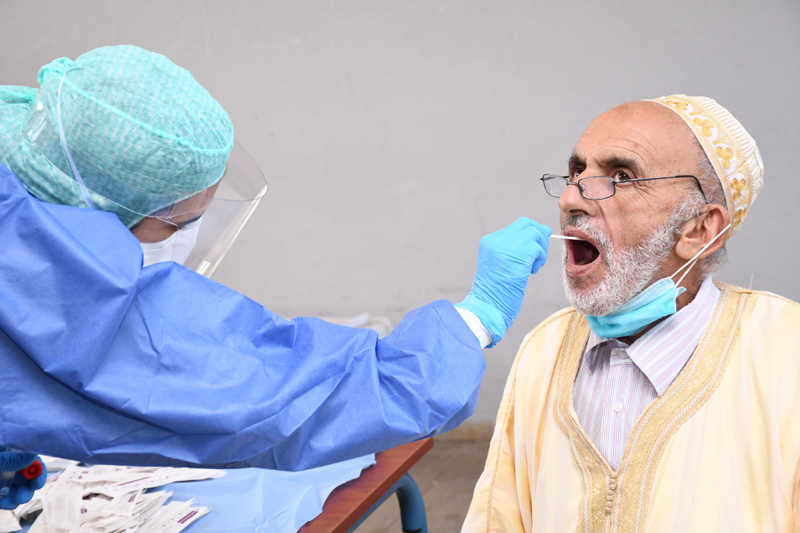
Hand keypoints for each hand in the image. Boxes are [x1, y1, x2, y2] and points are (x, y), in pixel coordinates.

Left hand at [0, 448, 46, 510]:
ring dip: (18, 497)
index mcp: (10, 450)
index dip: (38, 470)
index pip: (32, 457)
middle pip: (28, 474)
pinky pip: (10, 496)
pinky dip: (8, 501)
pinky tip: (2, 503)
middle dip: (28, 488)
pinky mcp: (1, 489)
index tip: (37, 484)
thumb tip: (33, 454)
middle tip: (21, 497)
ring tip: (7, 503)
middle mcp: (11, 464)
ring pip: (20, 487)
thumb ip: (11, 460)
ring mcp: (5, 476)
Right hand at [455, 218, 550, 346]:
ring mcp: (507, 246)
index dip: (530, 235)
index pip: (516, 226)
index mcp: (489, 241)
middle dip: (539, 235)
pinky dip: (540, 259)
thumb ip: (514, 248)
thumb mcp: (500, 263)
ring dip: (541, 249)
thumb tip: (543, 232)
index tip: (534, 250)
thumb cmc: (496, 291)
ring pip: (535, 233)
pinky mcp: (518, 255)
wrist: (487, 306)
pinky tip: (532, 271)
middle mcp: (497, 239)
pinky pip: (537, 248)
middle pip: (526, 224)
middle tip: (539, 254)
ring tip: (534, 266)